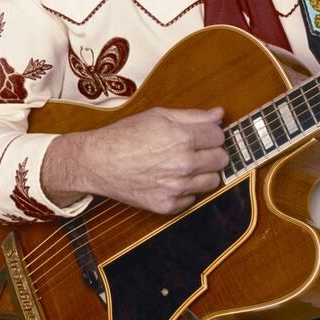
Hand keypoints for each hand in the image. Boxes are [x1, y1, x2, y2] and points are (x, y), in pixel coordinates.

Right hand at [41, 106, 227, 216]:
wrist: (98, 161)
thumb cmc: (125, 135)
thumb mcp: (158, 116)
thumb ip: (192, 115)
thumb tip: (219, 113)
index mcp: (182, 138)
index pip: (219, 136)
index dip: (211, 133)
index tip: (203, 134)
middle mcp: (183, 164)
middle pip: (221, 160)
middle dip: (211, 152)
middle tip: (195, 149)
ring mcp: (176, 188)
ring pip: (213, 181)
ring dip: (203, 172)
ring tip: (183, 165)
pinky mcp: (168, 206)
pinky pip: (193, 198)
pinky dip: (186, 190)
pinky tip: (170, 179)